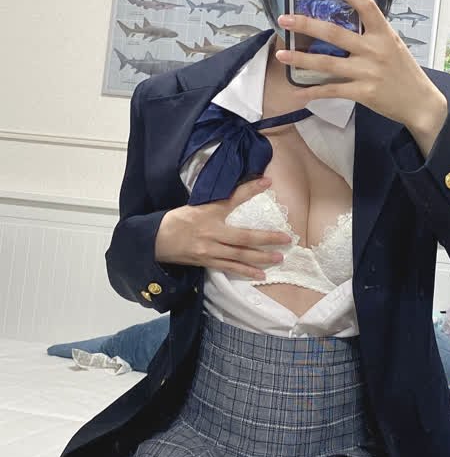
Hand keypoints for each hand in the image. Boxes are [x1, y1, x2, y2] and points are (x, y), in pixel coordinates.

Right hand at [154, 177, 290, 278]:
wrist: (156, 240)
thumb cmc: (179, 220)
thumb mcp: (199, 205)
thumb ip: (222, 200)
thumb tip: (245, 189)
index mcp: (208, 213)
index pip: (232, 198)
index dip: (250, 189)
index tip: (267, 182)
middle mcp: (211, 233)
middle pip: (244, 237)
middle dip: (267, 239)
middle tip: (286, 239)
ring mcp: (210, 251)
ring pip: (240, 256)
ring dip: (261, 258)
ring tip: (279, 258)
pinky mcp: (207, 262)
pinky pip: (230, 268)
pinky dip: (246, 272)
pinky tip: (261, 275)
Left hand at [275, 0, 446, 137]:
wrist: (421, 103)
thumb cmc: (405, 72)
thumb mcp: (394, 45)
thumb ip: (373, 34)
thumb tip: (348, 21)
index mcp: (384, 34)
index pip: (365, 5)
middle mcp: (375, 50)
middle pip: (334, 34)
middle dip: (306, 25)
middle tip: (285, 19)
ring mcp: (368, 72)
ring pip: (327, 63)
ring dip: (301, 59)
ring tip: (282, 55)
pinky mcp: (363, 92)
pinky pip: (332, 91)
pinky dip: (314, 92)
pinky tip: (299, 92)